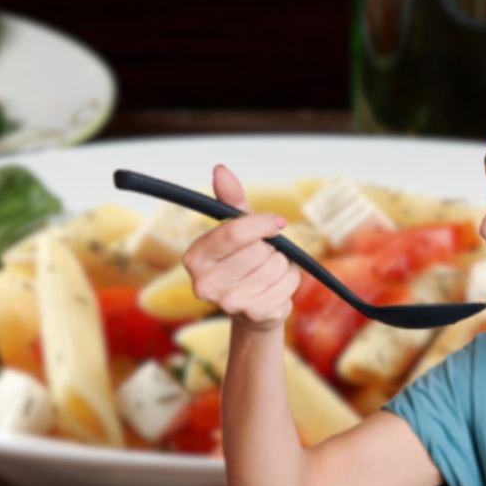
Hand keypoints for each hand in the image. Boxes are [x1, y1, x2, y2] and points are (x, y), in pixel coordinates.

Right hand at [180, 164, 302, 331]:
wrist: (251, 306)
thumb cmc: (243, 259)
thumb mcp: (236, 228)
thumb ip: (230, 200)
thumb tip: (220, 169)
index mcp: (195, 257)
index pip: (234, 233)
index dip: (261, 224)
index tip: (276, 223)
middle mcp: (204, 284)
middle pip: (258, 251)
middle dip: (271, 248)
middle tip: (263, 256)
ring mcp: (228, 303)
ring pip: (275, 266)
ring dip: (283, 264)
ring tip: (270, 270)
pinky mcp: (253, 315)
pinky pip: (287, 286)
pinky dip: (290, 280)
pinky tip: (277, 286)